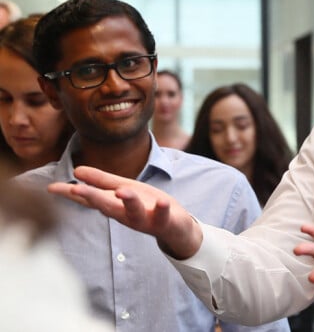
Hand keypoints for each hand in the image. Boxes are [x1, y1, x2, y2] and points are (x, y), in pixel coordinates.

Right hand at [48, 166, 201, 258]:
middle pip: (107, 206)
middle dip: (92, 197)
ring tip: (123, 190)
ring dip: (128, 202)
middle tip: (75, 189)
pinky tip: (162, 201)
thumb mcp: (123, 189)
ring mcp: (146, 219)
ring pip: (134, 213)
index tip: (51, 188)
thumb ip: (101, 182)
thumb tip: (76, 171)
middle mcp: (126, 214)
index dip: (71, 193)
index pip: (90, 198)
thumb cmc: (146, 205)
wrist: (175, 228)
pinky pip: (163, 216)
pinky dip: (162, 209)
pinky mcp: (165, 221)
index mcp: (115, 204)